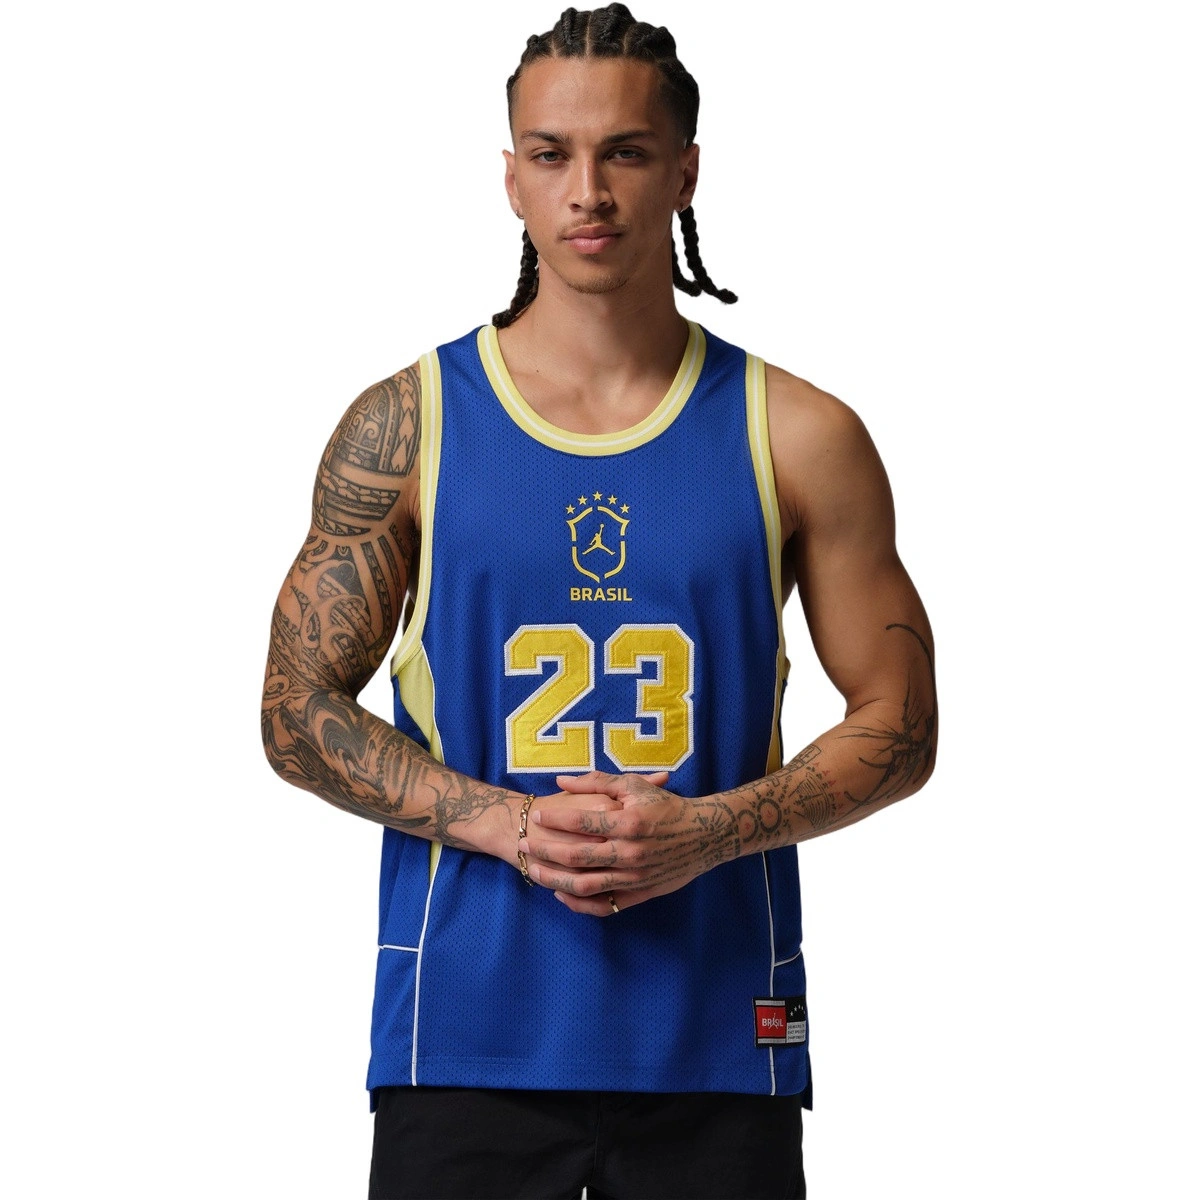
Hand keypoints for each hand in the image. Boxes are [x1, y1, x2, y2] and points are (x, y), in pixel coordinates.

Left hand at [521, 770, 738, 916]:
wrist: (706, 835)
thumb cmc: (668, 806)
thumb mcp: (635, 786)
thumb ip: (597, 781)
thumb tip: (561, 781)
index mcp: (628, 822)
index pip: (581, 821)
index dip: (554, 819)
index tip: (536, 815)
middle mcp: (630, 852)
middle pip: (576, 855)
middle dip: (544, 849)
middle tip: (522, 843)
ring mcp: (634, 876)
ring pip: (585, 885)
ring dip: (554, 879)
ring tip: (533, 870)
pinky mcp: (640, 894)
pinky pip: (604, 905)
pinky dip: (579, 903)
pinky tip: (562, 894)